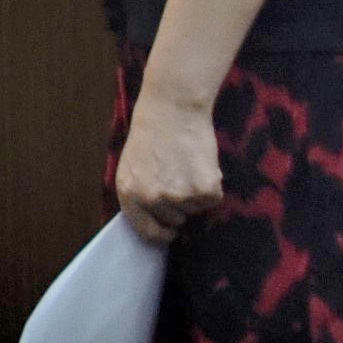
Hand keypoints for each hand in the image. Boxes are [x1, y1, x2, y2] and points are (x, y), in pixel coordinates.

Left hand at [116, 83, 228, 242]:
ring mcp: (180, 197)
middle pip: (175, 220)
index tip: (170, 231)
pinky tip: (200, 164)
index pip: (147, 233)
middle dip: (179, 205)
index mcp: (129, 195)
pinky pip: (213, 199)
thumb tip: (153, 224)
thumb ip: (138, 196)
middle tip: (177, 176)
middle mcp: (153, 200)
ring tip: (186, 166)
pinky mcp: (205, 190)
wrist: (172, 109)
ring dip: (195, 193)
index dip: (161, 233)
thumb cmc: (151, 136)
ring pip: (195, 209)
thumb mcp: (131, 168)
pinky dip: (211, 185)